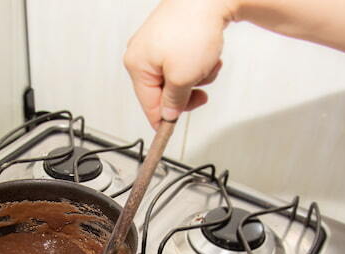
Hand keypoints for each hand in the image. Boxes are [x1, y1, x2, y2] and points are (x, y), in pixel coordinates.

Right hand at [123, 0, 235, 128]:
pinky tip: (207, 53)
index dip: (163, 121)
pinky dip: (198, 63)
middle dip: (187, 92)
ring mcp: (156, 44)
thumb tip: (168, 114)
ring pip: (178, 78)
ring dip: (197, 77)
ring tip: (207, 63)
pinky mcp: (171, 37)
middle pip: (164, 92)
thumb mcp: (183, 76)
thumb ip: (174, 101)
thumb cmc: (192, 28)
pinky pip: (184, 62)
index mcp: (137, 65)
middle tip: (201, 91)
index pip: (148, 105)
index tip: (170, 133)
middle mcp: (141, 54)